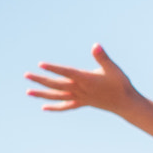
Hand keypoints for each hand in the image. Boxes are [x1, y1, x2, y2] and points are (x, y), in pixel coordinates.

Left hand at [24, 44, 141, 113]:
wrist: (127, 104)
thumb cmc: (121, 84)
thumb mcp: (113, 69)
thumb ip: (102, 57)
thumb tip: (95, 45)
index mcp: (86, 79)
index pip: (66, 72)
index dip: (53, 68)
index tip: (41, 65)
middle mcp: (80, 89)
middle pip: (57, 85)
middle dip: (41, 80)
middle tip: (26, 75)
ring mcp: (80, 97)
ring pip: (58, 96)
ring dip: (42, 94)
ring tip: (28, 92)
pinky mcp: (83, 103)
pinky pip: (66, 106)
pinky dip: (55, 107)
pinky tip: (44, 107)